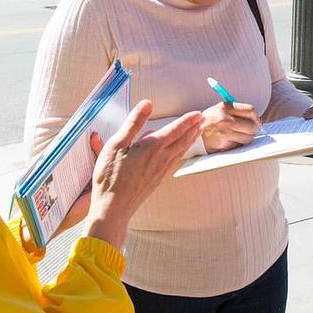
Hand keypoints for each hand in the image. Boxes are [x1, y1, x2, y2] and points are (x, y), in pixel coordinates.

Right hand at [84, 100, 203, 248]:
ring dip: (190, 140)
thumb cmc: (110, 176)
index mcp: (152, 147)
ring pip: (180, 151)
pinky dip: (181, 152)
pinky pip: (174, 161)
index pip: (175, 129)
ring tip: (196, 133)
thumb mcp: (117, 144)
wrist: (113, 208)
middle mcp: (161, 158)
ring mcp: (160, 170)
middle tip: (203, 119)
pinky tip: (180, 153)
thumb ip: (134, 123)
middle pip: (182, 140)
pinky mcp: (157, 180)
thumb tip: (147, 104)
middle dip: (193, 128)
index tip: (197, 113)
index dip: (187, 120)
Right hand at [200, 101, 260, 152]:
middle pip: (252, 125)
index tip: (256, 120)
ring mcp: (225, 132)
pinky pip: (239, 144)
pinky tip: (232, 139)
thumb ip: (236, 111)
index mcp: (225, 107)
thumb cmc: (209, 120)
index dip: (256, 116)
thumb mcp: (219, 109)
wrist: (191, 132)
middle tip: (251, 129)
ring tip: (240, 135)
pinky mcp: (224, 144)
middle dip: (254, 129)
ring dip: (247, 137)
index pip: (250, 110)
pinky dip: (238, 143)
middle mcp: (226, 119)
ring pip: (248, 137)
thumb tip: (256, 117)